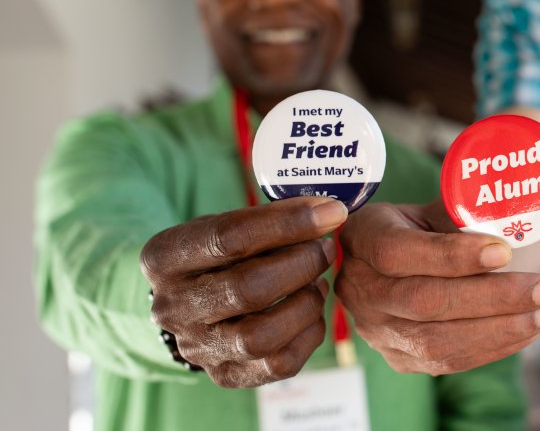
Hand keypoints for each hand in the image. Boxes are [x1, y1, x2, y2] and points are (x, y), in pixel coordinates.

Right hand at [141, 197, 347, 387]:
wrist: (193, 303)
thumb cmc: (219, 255)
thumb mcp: (227, 225)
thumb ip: (268, 219)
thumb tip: (327, 213)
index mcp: (163, 258)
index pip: (228, 238)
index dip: (288, 223)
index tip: (330, 211)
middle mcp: (172, 308)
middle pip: (246, 289)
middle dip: (301, 264)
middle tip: (325, 248)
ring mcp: (197, 348)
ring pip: (261, 336)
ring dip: (305, 304)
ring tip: (317, 282)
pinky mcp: (225, 374)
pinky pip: (280, 364)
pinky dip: (309, 333)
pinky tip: (311, 309)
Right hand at [336, 201, 539, 375]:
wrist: (406, 263)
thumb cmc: (431, 226)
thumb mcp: (440, 206)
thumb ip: (468, 209)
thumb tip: (520, 204)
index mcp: (363, 235)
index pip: (397, 251)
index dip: (451, 256)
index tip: (504, 252)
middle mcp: (359, 287)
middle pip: (423, 301)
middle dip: (492, 298)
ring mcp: (375, 329)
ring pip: (437, 341)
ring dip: (501, 329)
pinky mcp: (400, 357)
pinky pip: (448, 361)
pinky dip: (494, 346)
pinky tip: (529, 328)